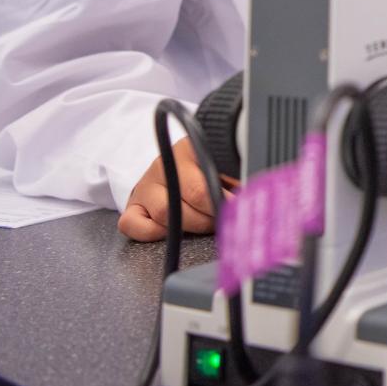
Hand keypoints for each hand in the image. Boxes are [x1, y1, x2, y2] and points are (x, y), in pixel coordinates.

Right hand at [117, 138, 231, 241]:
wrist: (176, 165)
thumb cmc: (207, 168)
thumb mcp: (224, 165)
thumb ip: (237, 176)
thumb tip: (254, 194)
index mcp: (188, 151)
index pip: (202, 186)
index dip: (223, 203)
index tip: (236, 209)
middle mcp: (163, 166)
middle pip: (184, 203)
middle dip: (209, 218)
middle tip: (223, 219)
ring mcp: (145, 186)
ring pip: (164, 215)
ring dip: (189, 226)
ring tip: (207, 224)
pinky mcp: (132, 206)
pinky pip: (133, 226)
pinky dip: (153, 234)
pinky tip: (174, 230)